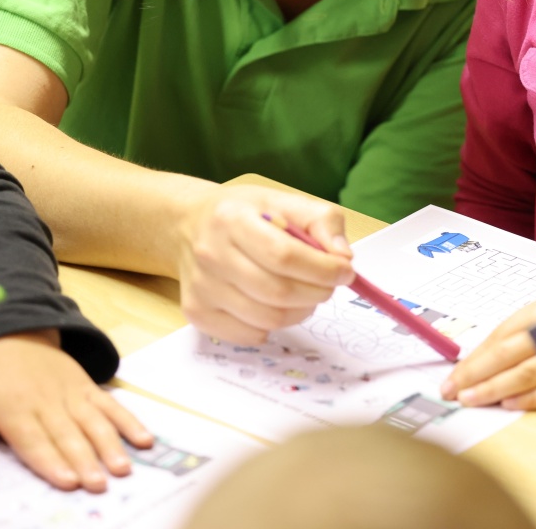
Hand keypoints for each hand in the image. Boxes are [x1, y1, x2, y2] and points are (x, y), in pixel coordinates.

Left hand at [0, 329, 153, 491]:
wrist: (13, 330)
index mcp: (15, 408)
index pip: (34, 440)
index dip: (51, 461)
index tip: (67, 481)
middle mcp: (47, 402)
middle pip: (68, 436)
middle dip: (85, 461)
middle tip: (99, 484)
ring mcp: (72, 393)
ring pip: (94, 422)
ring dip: (110, 446)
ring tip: (122, 468)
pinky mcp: (87, 386)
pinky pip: (111, 404)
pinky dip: (129, 422)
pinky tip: (144, 440)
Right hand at [175, 184, 354, 342]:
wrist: (190, 225)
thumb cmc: (244, 213)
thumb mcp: (284, 200)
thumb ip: (322, 221)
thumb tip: (343, 258)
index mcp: (233, 219)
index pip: (285, 256)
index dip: (322, 270)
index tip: (345, 272)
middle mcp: (211, 254)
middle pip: (278, 293)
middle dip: (316, 293)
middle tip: (327, 285)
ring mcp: (201, 287)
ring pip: (267, 320)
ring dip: (299, 312)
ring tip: (304, 294)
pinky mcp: (197, 312)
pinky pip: (249, 335)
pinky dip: (272, 327)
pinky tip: (273, 305)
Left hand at [441, 279, 535, 408]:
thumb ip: (518, 333)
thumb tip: (481, 359)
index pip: (497, 339)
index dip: (472, 361)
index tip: (450, 378)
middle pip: (507, 357)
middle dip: (475, 376)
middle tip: (451, 392)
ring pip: (527, 375)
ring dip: (496, 389)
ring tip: (472, 400)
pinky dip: (532, 399)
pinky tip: (510, 404)